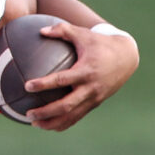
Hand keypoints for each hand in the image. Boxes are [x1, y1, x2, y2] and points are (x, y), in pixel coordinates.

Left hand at [22, 21, 138, 130]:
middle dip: (46, 112)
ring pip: (71, 116)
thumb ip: (63, 30)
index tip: (27, 86)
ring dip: (52, 122)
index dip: (44, 84)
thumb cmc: (100, 43)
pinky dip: (62, 123)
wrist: (127, 57)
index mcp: (86, 71)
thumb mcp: (83, 34)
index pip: (62, 80)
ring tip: (34, 123)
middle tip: (28, 113)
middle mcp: (90, 88)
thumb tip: (40, 31)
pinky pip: (77, 117)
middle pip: (66, 105)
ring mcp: (94, 98)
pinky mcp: (95, 104)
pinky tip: (48, 125)